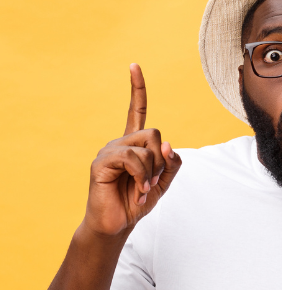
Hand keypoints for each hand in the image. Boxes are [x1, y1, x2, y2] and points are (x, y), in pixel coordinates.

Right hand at [83, 65, 181, 237]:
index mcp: (134, 143)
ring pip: (146, 147)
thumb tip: (168, 144)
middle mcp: (120, 142)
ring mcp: (109, 150)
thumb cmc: (137, 200)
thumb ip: (172, 162)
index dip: (137, 88)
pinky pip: (131, 158)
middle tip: (152, 180)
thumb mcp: (164, 180)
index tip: (134, 65)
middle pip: (155, 133)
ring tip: (142, 187)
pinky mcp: (101, 163)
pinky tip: (137, 188)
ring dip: (152, 170)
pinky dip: (141, 175)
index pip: (137, 109)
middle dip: (161, 159)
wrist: (117, 223)